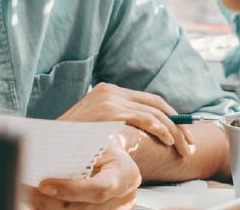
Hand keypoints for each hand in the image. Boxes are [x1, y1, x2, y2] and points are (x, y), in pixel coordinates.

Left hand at [26, 145, 139, 209]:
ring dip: (49, 207)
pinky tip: (40, 202)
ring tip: (30, 196)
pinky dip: (53, 208)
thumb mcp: (94, 143)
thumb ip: (75, 154)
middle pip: (84, 208)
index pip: (99, 188)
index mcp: (125, 173)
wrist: (113, 159)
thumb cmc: (102, 148)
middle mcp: (124, 197)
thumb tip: (42, 159)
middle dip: (52, 202)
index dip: (70, 190)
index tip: (44, 185)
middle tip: (28, 191)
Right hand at [58, 83, 195, 156]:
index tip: (182, 133)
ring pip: (155, 113)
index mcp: (108, 91)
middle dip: (178, 124)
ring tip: (184, 147)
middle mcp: (111, 91)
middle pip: (156, 104)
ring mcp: (111, 100)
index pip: (148, 100)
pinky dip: (161, 129)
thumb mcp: (95, 124)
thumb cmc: (72, 139)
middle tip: (190, 142)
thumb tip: (143, 130)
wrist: (49, 142)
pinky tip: (168, 140)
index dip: (170, 116)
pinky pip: (145, 119)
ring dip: (174, 131)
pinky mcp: (111, 111)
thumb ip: (115, 121)